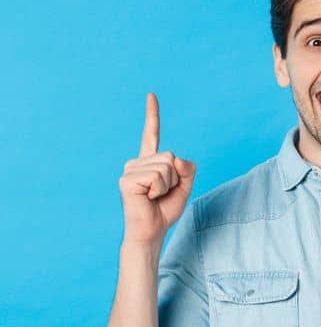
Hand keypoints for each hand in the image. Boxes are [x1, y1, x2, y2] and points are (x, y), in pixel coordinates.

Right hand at [120, 93, 196, 245]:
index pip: (151, 134)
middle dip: (176, 178)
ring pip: (166, 167)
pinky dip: (160, 190)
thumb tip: (176, 158)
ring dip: (168, 186)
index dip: (152, 115)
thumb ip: (187, 169)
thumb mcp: (185, 186)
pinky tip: (147, 198)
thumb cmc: (164, 210)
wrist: (151, 231)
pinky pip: (157, 177)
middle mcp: (137, 162)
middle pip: (171, 156)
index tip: (152, 95)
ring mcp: (129, 170)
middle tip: (162, 193)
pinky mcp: (127, 180)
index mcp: (149, 162)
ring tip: (154, 197)